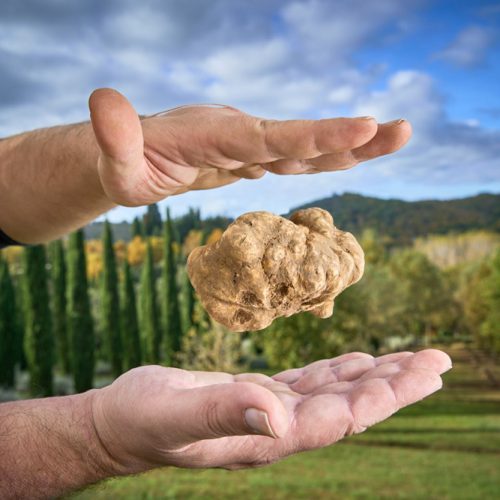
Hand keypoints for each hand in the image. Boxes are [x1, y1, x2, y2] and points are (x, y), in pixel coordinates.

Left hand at [89, 89, 411, 206]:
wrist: (130, 154)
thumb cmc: (124, 166)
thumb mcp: (113, 163)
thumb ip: (113, 139)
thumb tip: (103, 101)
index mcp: (216, 135)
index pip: (271, 136)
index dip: (315, 135)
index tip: (362, 126)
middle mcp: (239, 133)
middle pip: (299, 136)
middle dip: (348, 136)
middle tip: (402, 129)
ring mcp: (247, 144)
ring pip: (303, 147)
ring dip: (348, 147)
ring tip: (394, 137)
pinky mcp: (250, 155)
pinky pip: (292, 158)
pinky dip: (324, 158)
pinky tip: (350, 159)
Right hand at [91, 349, 450, 472]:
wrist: (121, 422)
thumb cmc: (141, 420)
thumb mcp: (173, 416)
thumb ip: (221, 414)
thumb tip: (275, 417)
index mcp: (263, 439)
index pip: (335, 421)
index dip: (377, 397)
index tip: (417, 373)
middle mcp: (276, 430)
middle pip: (349, 408)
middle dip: (395, 385)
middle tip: (438, 361)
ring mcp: (269, 413)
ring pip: (335, 393)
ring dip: (375, 376)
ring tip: (413, 360)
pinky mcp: (258, 396)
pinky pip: (309, 384)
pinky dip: (339, 370)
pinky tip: (360, 361)